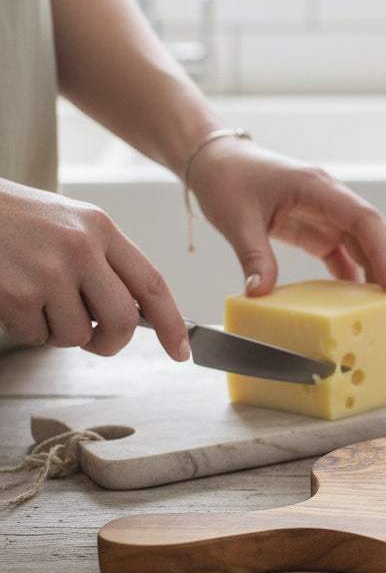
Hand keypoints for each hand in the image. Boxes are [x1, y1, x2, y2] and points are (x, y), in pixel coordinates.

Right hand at [0, 181, 188, 359]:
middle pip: (123, 320)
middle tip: (94, 340)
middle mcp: (81, 247)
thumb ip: (105, 262)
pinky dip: (27, 329)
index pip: (152, 284)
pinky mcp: (17, 293)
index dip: (171, 322)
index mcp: (101, 229)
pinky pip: (37, 336)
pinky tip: (14, 299)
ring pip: (76, 335)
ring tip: (39, 302)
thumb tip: (137, 314)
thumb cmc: (18, 221)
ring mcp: (49, 270)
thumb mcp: (71, 225)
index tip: (181, 351)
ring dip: (59, 333)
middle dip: (111, 342)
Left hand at [187, 139, 385, 295]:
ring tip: (380, 303)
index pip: (363, 219)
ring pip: (362, 241)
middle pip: (372, 231)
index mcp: (316, 187)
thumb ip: (253, 256)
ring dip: (373, 269)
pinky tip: (352, 296)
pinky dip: (350, 272)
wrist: (214, 160)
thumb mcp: (237, 219)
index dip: (383, 252)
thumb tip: (260, 292)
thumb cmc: (227, 176)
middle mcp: (328, 197)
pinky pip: (342, 250)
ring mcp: (324, 211)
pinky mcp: (314, 225)